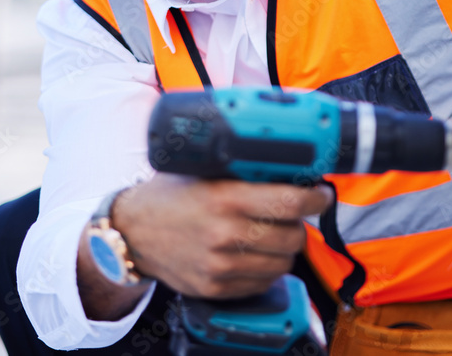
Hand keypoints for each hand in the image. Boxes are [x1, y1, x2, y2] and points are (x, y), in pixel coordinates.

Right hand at [113, 173, 332, 298]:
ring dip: (285, 248)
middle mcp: (224, 233)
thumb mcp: (202, 170)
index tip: (321, 194)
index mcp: (225, 197)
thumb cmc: (169, 195)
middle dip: (299, 223)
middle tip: (292, 213)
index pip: (290, 202)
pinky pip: (262, 283)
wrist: (130, 232)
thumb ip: (240, 169)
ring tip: (273, 233)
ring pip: (283, 263)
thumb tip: (286, 164)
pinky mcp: (215, 288)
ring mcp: (220, 265)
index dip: (315, 198)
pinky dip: (266, 268)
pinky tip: (255, 253)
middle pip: (293, 236)